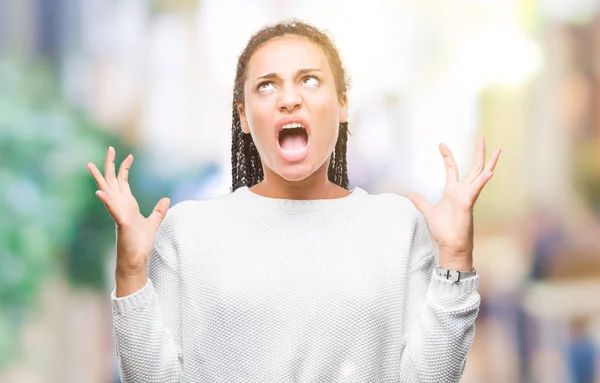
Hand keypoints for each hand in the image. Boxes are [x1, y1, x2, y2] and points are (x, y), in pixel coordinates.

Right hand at [86, 146, 169, 279]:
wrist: (136, 260)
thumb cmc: (140, 244)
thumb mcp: (153, 223)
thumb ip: (159, 211)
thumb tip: (166, 199)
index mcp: (127, 205)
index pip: (123, 182)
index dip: (125, 168)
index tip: (129, 155)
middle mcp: (120, 206)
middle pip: (113, 182)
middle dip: (111, 165)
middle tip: (110, 148)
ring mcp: (119, 214)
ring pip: (107, 192)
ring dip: (100, 179)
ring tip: (90, 164)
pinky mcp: (121, 223)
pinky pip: (112, 210)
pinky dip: (107, 201)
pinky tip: (99, 192)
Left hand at [408, 137, 500, 270]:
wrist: (450, 245)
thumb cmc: (443, 231)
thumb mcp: (428, 212)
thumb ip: (420, 202)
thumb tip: (410, 195)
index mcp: (453, 191)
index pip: (451, 168)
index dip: (447, 156)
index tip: (441, 144)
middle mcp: (462, 191)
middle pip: (473, 168)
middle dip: (478, 153)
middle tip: (480, 137)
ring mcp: (468, 197)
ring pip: (480, 175)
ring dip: (488, 163)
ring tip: (497, 150)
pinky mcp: (468, 204)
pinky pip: (477, 190)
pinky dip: (482, 181)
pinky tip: (489, 173)